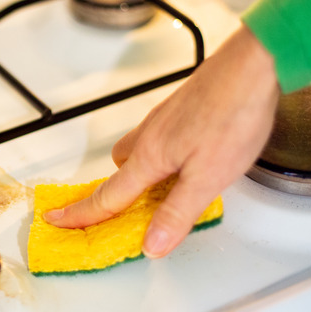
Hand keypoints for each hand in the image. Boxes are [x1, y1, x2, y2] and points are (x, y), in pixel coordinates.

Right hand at [44, 25, 280, 257]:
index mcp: (149, 157)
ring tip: (166, 188)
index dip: (81, 213)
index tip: (58, 219)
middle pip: (120, 170)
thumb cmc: (233, 115)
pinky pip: (158, 138)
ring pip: (138, 151)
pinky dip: (162, 154)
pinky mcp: (180, 110)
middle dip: (118, 191)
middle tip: (126, 212)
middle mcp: (150, 136)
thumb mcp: (208, 178)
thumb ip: (177, 214)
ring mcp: (164, 120)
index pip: (108, 196)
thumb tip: (151, 244)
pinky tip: (190, 157)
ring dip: (141, 171)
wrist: (252, 67)